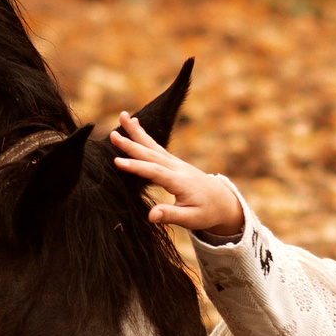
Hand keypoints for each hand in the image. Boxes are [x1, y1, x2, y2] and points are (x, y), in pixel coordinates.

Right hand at [110, 112, 246, 237]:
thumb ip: (170, 215)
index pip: (155, 172)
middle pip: (151, 154)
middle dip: (131, 144)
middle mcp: (177, 168)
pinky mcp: (174, 162)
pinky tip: (135, 124)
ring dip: (136, 131)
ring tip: (122, 116)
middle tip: (112, 135)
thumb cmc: (206, 212)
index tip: (117, 161)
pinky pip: (156, 146)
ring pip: (153, 145)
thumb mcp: (191, 219)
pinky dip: (144, 135)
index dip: (136, 167)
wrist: (223, 201)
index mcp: (180, 182)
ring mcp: (176, 163)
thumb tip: (150, 215)